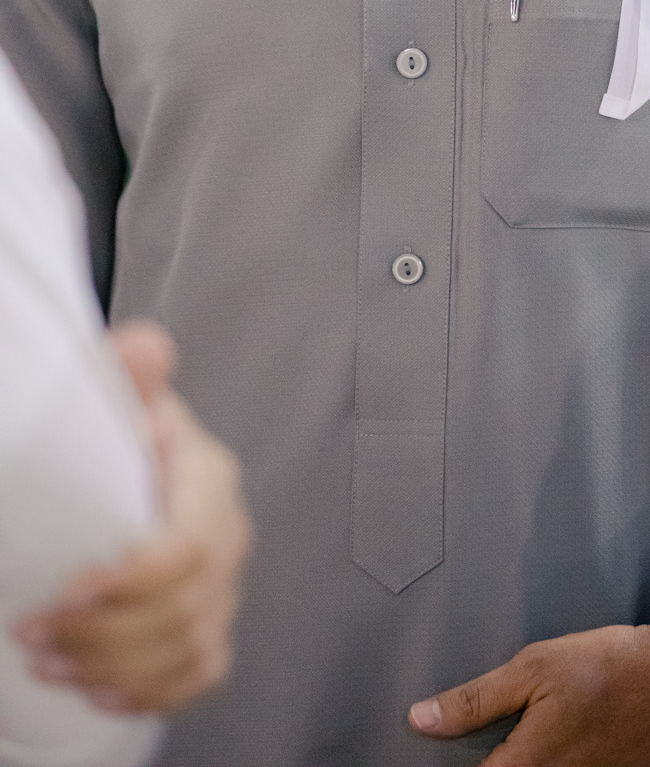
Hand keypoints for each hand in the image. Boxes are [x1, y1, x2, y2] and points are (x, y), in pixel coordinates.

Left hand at [12, 319, 253, 714]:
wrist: (130, 471)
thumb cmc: (119, 441)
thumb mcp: (118, 404)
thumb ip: (129, 378)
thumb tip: (146, 347)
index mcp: (206, 479)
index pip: (189, 544)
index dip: (136, 578)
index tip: (71, 590)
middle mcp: (227, 534)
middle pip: (184, 606)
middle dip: (104, 632)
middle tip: (32, 631)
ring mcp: (225, 585)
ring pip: (188, 647)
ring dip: (114, 669)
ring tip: (48, 661)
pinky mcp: (213, 624)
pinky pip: (202, 671)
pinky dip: (155, 692)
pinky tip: (101, 692)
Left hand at [408, 620, 649, 765]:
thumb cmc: (610, 665)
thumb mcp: (536, 666)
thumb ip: (476, 700)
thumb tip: (421, 719)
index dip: (459, 765)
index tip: (459, 751)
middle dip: (504, 760)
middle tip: (515, 738)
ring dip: (537, 762)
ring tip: (553, 736)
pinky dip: (574, 764)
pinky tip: (580, 745)